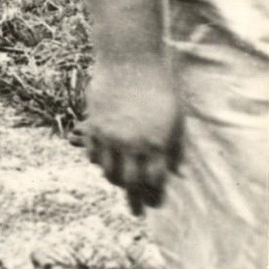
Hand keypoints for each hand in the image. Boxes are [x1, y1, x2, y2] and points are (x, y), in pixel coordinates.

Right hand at [85, 56, 183, 215]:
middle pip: (130, 182)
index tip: (156, 203)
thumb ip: (174, 147)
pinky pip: (92, 154)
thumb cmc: (158, 84)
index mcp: (156, 143)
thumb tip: (175, 171)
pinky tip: (104, 162)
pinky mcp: (94, 125)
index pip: (155, 181)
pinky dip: (98, 162)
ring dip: (115, 180)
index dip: (155, 195)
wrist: (129, 58)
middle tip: (136, 209)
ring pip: (109, 171)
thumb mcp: (175, 117)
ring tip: (120, 183)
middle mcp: (132, 143)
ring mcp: (110, 135)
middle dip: (134, 199)